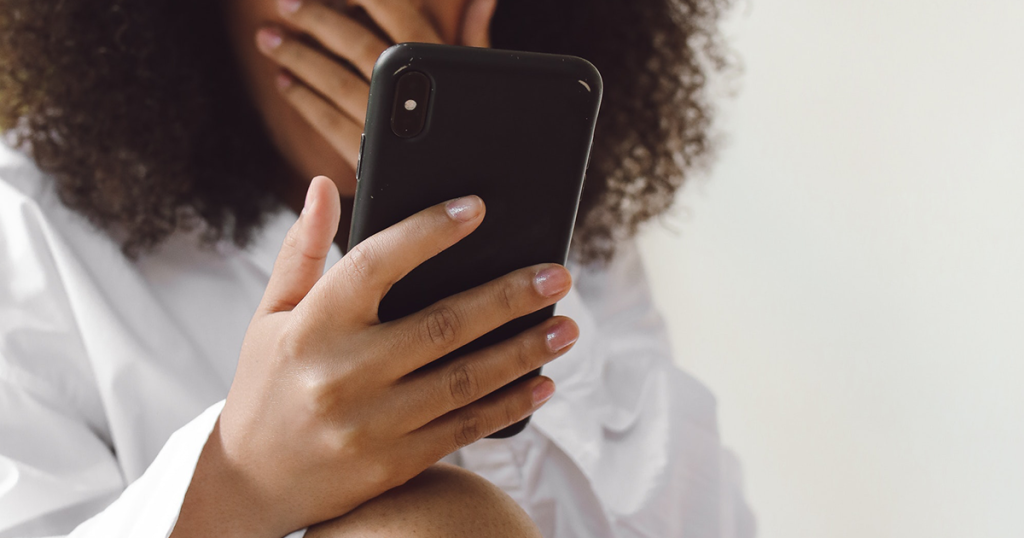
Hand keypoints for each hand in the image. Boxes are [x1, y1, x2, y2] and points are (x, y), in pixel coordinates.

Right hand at [172, 176, 577, 537]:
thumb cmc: (265, 386)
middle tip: (557, 275)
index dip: (428, 232)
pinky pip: (462, 428)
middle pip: (442, 325)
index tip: (477, 208)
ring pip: (464, 379)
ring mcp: (371, 423)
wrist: (249, 483)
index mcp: (313, 325)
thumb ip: (302, 251)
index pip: (376, 264)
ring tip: (566, 327)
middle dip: (508, 297)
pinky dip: (508, 405)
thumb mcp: (271, 315)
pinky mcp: (392, 463)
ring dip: (524, 351)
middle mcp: (342, 373)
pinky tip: (541, 383)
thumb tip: (321, 186)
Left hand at [254, 0, 497, 168]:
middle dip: (318, 21)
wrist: (459, 201)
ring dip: (300, 59)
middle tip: (286, 6)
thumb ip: (475, 37)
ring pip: (337, 84)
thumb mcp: (480, 81)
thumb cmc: (475, 130)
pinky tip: (286, 84)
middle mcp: (413, 98)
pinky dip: (304, 101)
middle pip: (359, 47)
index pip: (399, 17)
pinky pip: (329, 125)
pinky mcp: (369, 161)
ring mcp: (387, 130)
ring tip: (270, 39)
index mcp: (441, 69)